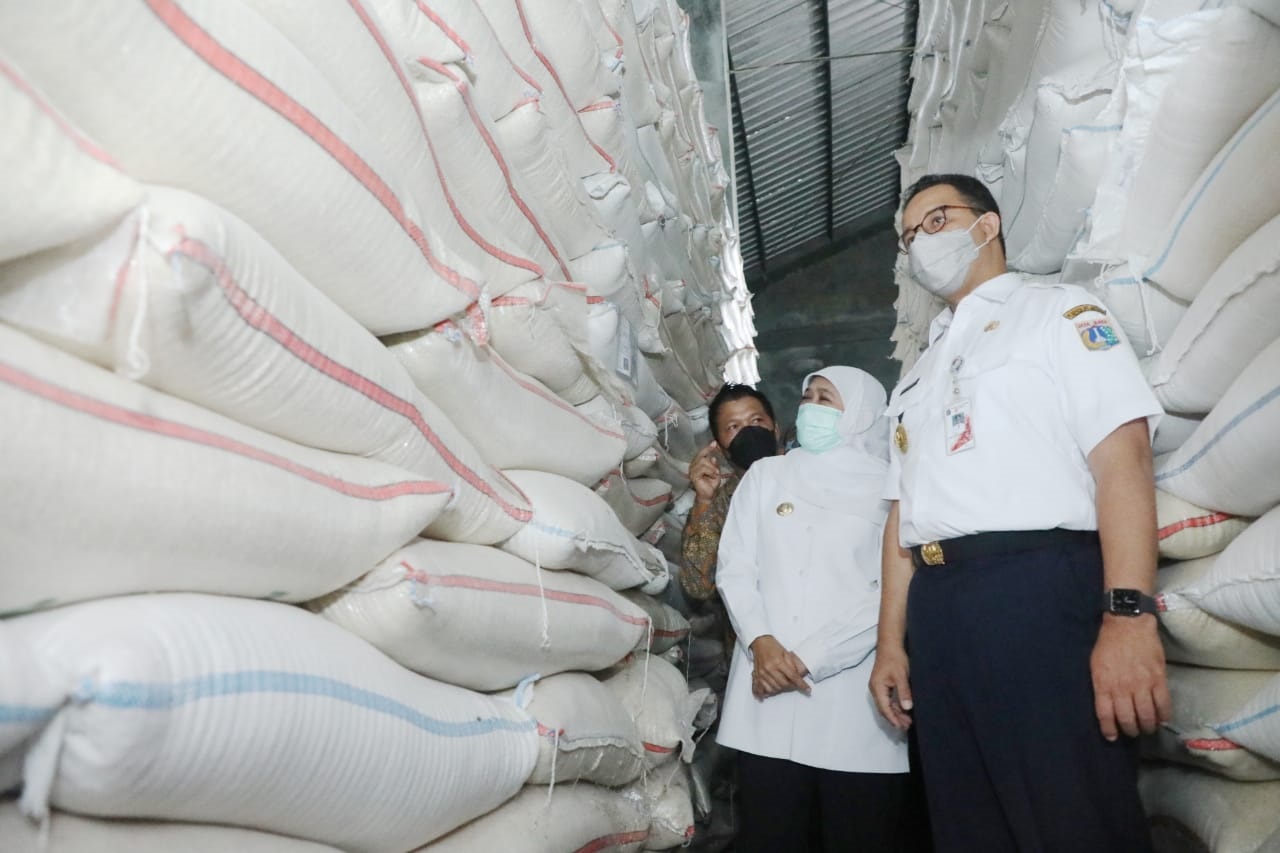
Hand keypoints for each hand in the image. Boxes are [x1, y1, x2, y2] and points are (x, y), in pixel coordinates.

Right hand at [689, 441, 722, 505]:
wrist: (708, 495)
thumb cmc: (711, 485)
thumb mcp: (715, 472)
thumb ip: (714, 464)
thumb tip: (713, 457)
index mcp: (698, 464)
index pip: (702, 453)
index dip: (708, 447)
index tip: (714, 443)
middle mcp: (693, 466)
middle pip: (702, 456)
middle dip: (712, 463)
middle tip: (716, 471)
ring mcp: (692, 471)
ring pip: (703, 462)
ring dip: (712, 468)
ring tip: (715, 474)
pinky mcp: (693, 476)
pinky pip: (702, 469)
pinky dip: (710, 471)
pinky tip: (712, 475)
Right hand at [749, 635, 809, 697]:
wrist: (760, 642)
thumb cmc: (774, 647)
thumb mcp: (786, 653)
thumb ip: (794, 665)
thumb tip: (801, 676)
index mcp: (778, 662)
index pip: (792, 676)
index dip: (801, 684)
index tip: (807, 689)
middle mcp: (769, 669)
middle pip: (784, 684)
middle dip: (792, 686)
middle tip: (795, 684)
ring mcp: (762, 673)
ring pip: (775, 689)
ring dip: (782, 689)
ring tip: (785, 684)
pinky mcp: (757, 676)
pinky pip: (763, 689)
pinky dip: (770, 691)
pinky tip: (773, 691)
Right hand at [869, 645, 912, 729]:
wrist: (890, 645)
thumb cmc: (895, 658)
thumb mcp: (901, 676)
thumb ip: (904, 692)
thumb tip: (907, 708)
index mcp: (877, 687)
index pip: (884, 708)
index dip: (892, 719)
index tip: (901, 727)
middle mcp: (875, 689)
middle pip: (884, 709)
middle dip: (895, 718)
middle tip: (907, 726)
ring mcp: (878, 688)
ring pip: (886, 705)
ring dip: (896, 713)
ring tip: (907, 721)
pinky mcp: (883, 685)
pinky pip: (888, 700)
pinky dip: (895, 706)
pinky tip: (904, 710)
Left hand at [1091, 614, 1170, 739]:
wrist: (1128, 624)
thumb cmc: (1108, 644)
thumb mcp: (1096, 665)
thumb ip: (1101, 686)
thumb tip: (1106, 705)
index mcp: (1103, 684)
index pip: (1105, 715)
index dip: (1109, 730)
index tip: (1113, 737)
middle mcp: (1122, 687)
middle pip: (1127, 719)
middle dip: (1130, 730)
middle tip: (1133, 732)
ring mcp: (1142, 684)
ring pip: (1147, 716)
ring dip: (1148, 727)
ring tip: (1148, 728)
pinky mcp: (1158, 679)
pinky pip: (1163, 704)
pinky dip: (1164, 716)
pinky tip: (1162, 719)